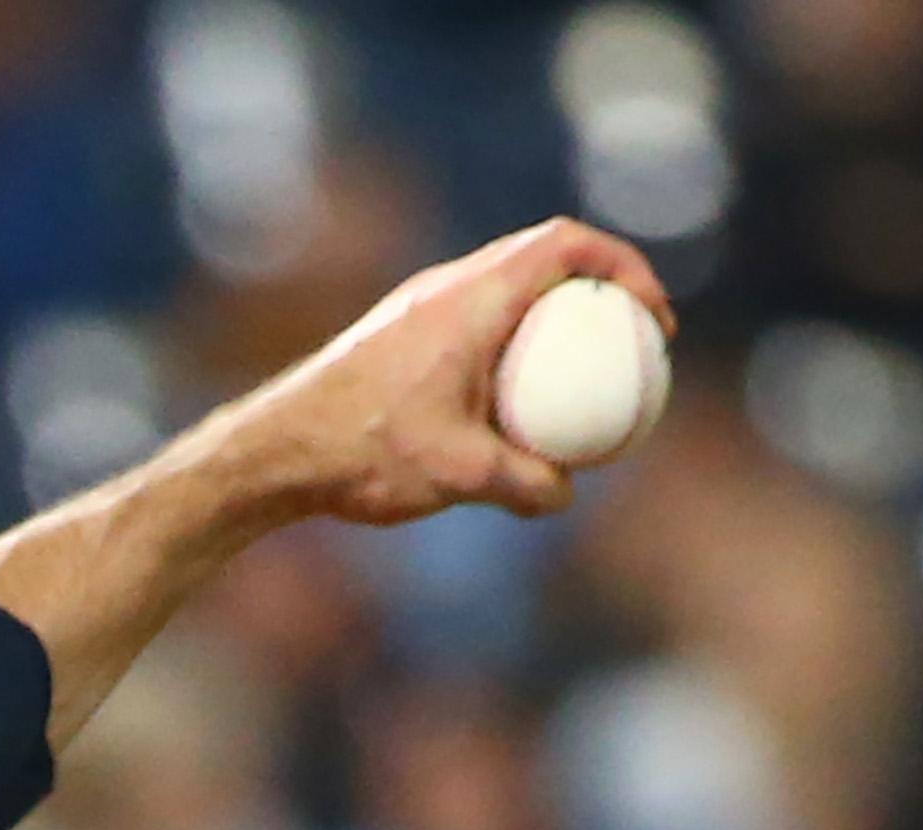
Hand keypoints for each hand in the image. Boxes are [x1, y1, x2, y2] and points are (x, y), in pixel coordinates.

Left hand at [236, 218, 675, 526]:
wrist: (270, 451)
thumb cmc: (359, 453)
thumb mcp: (458, 475)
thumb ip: (525, 482)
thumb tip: (565, 491)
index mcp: (470, 296)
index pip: (566, 243)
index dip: (624, 266)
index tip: (652, 317)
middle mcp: (444, 288)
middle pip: (542, 258)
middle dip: (598, 288)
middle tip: (632, 341)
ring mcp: (417, 310)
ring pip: (506, 291)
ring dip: (551, 318)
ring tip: (582, 376)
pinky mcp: (397, 338)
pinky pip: (474, 324)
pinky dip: (511, 347)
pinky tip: (515, 408)